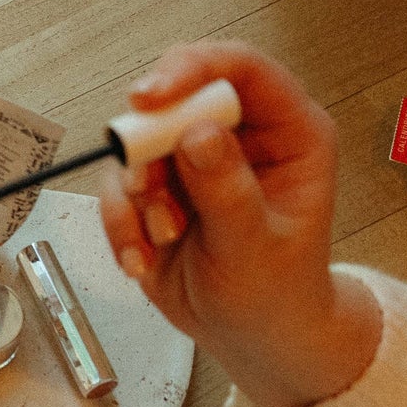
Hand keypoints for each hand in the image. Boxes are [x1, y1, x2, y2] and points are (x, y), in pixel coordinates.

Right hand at [98, 41, 380, 406]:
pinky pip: (118, 188)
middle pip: (176, 100)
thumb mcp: (256, 246)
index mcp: (288, 133)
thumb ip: (227, 189)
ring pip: (138, 147)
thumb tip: (196, 133)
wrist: (251, 335)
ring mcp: (194, 162)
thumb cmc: (276, 293)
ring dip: (136, 198)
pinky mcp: (158, 191)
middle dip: (149, 148)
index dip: (191, 71)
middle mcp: (239, 137)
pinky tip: (142, 259)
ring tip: (160, 239)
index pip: (241, 71)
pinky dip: (120, 225)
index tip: (147, 100)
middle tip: (147, 192)